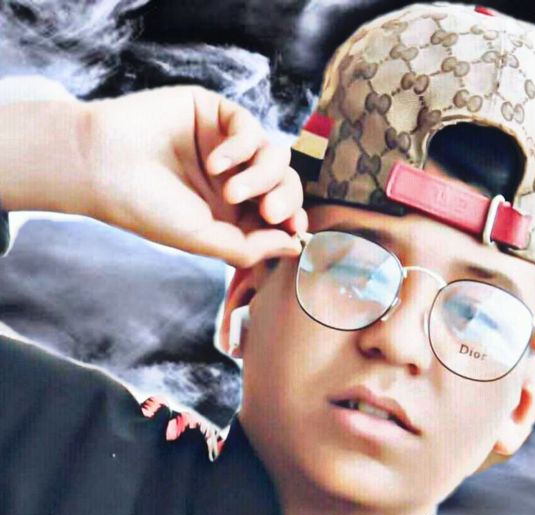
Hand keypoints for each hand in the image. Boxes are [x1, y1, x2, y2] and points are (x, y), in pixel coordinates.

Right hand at [81, 85, 306, 266]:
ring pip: (274, 156)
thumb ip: (249, 246)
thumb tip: (295, 246)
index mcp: (232, 213)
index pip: (279, 214)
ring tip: (231, 192)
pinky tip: (216, 162)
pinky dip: (241, 147)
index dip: (294, 220)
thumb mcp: (203, 239)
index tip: (296, 228)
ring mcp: (226, 145)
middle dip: (286, 199)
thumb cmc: (147, 209)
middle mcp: (233, 179)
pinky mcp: (214, 113)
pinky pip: (249, 126)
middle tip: (271, 212)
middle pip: (284, 184)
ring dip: (262, 177)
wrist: (103, 168)